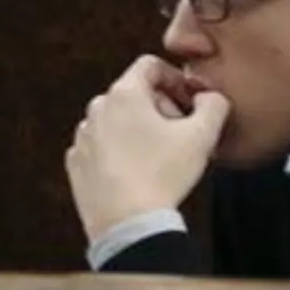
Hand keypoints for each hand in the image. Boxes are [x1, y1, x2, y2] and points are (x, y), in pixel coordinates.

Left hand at [65, 55, 230, 243]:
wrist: (127, 223)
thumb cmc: (163, 175)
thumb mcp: (202, 136)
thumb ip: (213, 105)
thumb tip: (210, 97)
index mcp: (124, 94)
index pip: (150, 65)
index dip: (175, 78)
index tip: (189, 101)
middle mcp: (96, 109)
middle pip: (133, 93)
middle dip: (159, 106)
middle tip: (180, 132)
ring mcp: (82, 137)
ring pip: (115, 120)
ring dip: (138, 129)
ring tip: (159, 155)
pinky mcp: (76, 163)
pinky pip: (101, 146)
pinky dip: (118, 151)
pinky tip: (137, 172)